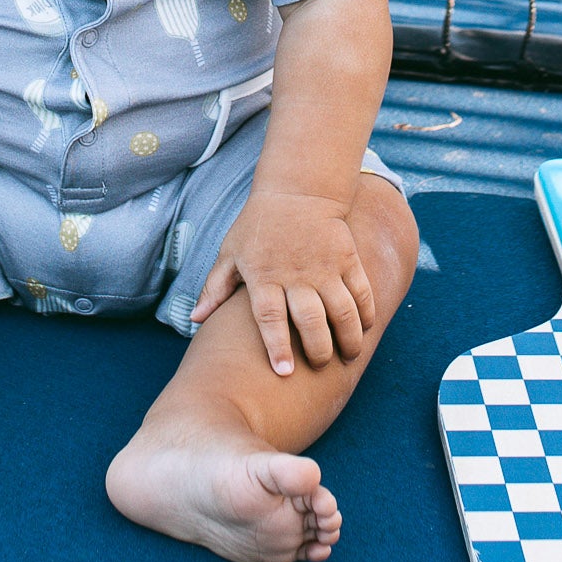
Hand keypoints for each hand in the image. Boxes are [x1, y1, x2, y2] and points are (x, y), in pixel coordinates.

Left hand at [190, 187, 377, 374]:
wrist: (297, 190)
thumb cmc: (258, 225)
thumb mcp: (230, 252)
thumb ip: (215, 288)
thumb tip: (195, 320)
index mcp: (263, 277)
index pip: (270, 318)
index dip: (277, 347)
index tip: (284, 372)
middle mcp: (295, 275)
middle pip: (310, 320)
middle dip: (318, 350)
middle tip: (320, 365)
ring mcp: (324, 267)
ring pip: (342, 311)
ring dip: (349, 338)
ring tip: (348, 356)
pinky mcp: (347, 259)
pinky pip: (361, 292)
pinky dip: (366, 313)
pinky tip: (364, 328)